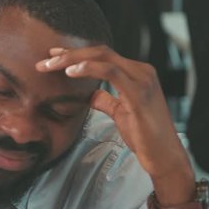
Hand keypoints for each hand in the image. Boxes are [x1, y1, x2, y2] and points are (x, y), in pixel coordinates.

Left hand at [36, 45, 194, 203]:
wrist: (164, 157)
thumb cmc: (145, 137)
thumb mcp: (120, 113)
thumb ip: (106, 100)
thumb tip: (90, 94)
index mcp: (136, 73)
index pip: (102, 56)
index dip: (77, 54)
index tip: (53, 56)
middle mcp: (141, 71)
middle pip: (100, 51)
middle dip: (69, 54)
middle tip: (44, 61)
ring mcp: (142, 79)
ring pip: (103, 57)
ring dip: (73, 59)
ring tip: (51, 65)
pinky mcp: (139, 92)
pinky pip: (110, 72)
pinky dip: (89, 68)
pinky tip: (71, 72)